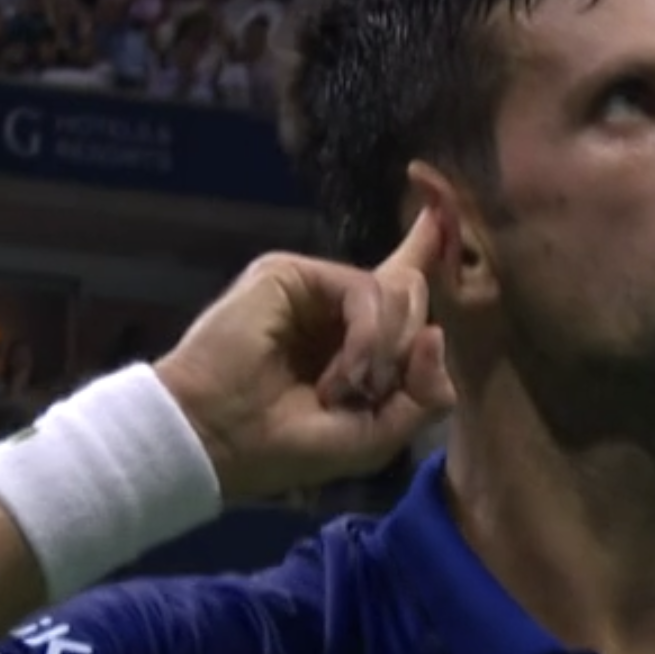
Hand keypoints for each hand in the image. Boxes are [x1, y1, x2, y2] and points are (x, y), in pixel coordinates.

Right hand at [156, 208, 455, 500]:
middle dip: (408, 352)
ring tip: (342, 392)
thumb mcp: (375, 435)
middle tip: (366, 394)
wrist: (215, 440)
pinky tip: (342, 375)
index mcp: (354, 339)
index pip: (404, 284)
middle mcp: (336, 306)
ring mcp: (314, 287)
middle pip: (413, 294)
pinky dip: (367, 339)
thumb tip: (435, 333)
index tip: (440, 207)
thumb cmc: (284, 446)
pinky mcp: (291, 273)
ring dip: (384, 354)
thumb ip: (423, 395)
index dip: (428, 246)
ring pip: (398, 293)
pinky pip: (366, 291)